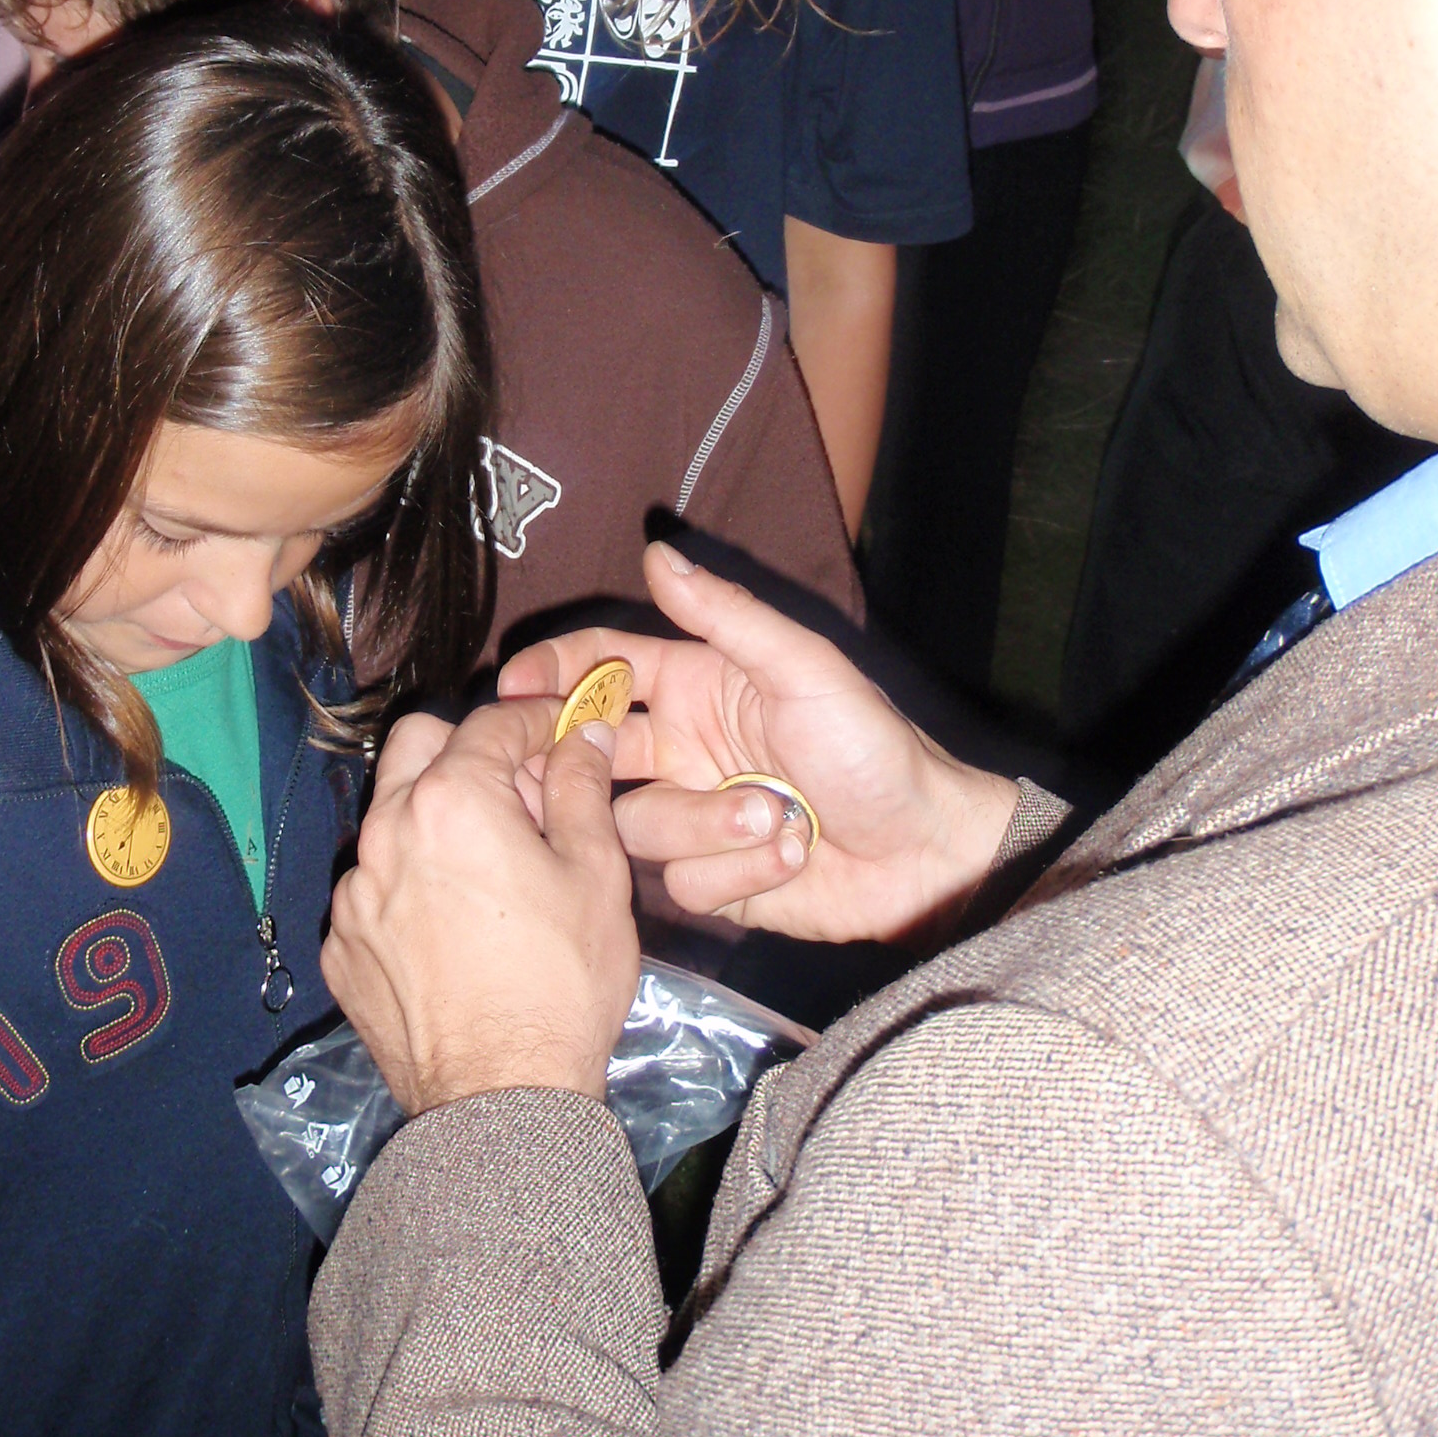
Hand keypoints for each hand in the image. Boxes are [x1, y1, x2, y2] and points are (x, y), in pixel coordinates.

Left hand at [321, 701, 638, 1115]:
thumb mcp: (594, 874)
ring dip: (434, 820)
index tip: (564, 725)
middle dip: (467, 749)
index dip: (537, 717)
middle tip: (518, 789)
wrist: (498, 1099)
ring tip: (489, 869)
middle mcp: (386, 831)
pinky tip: (453, 928)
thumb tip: (582, 735)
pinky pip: (375, 887)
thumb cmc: (560, 982)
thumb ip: (581, 788)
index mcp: (451, 800)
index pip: (493, 722)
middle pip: (418, 744)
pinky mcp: (340, 946)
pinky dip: (410, 885)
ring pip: (391, 818)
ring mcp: (353, 892)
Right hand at [498, 546, 1020, 944]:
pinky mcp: (711, 880)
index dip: (554, 673)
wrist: (926, 853)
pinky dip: (737, 869)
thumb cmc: (874, 748)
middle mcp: (682, 750)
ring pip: (634, 824)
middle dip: (578, 764)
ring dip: (706, 825)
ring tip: (778, 817)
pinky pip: (679, 883)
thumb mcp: (803, 669)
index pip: (603, 668)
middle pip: (590, 752)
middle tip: (571, 775)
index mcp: (697, 687)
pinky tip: (790, 857)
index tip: (511, 690)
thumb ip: (727, 616)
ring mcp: (693, 817)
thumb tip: (655, 553)